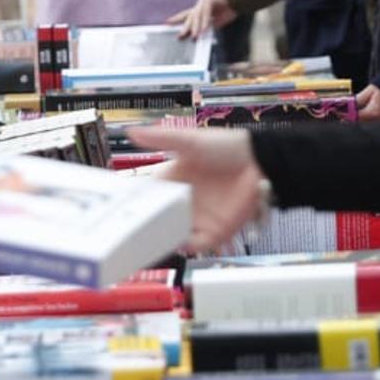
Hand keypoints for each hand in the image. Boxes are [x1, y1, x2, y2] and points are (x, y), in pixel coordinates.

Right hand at [130, 124, 263, 252]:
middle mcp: (182, 202)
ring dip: (163, 239)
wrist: (260, 161)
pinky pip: (196, 245)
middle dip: (145, 228)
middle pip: (157, 221)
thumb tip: (131, 132)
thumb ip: (160, 139)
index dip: (134, 203)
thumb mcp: (190, 141)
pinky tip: (181, 241)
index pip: (147, 197)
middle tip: (131, 232)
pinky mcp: (214, 231)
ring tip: (153, 240)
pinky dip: (188, 247)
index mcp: (172, 182)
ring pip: (173, 236)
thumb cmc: (227, 147)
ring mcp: (197, 218)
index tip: (119, 208)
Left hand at [167, 0, 236, 38]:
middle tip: (179, 36)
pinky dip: (205, 21)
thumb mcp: (218, 21)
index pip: (187, 15)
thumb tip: (200, 34)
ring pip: (196, 15)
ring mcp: (203, 0)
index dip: (177, 19)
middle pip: (189, 16)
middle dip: (184, 27)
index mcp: (201, 9)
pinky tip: (204, 29)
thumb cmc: (230, 8)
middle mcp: (199, 4)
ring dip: (196, 27)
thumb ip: (208, 26)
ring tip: (194, 36)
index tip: (167, 22)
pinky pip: (205, 12)